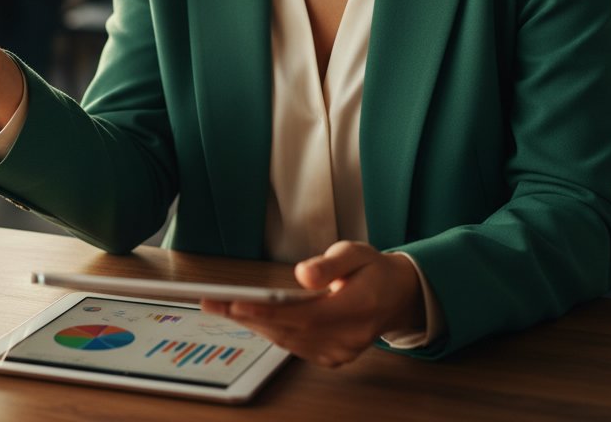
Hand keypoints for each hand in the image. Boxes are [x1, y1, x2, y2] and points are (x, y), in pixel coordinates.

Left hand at [200, 242, 423, 366]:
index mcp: (358, 306)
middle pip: (290, 330)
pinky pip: (296, 347)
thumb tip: (303, 275)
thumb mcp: (356, 252)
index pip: (305, 315)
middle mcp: (349, 336)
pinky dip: (271, 333)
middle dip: (248, 316)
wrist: (397, 296)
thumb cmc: (373, 269)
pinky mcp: (335, 357)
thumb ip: (330, 264)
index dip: (269, 312)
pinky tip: (250, 319)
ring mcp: (342, 351)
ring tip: (221, 307)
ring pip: (289, 342)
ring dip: (254, 325)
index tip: (238, 304)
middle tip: (212, 301)